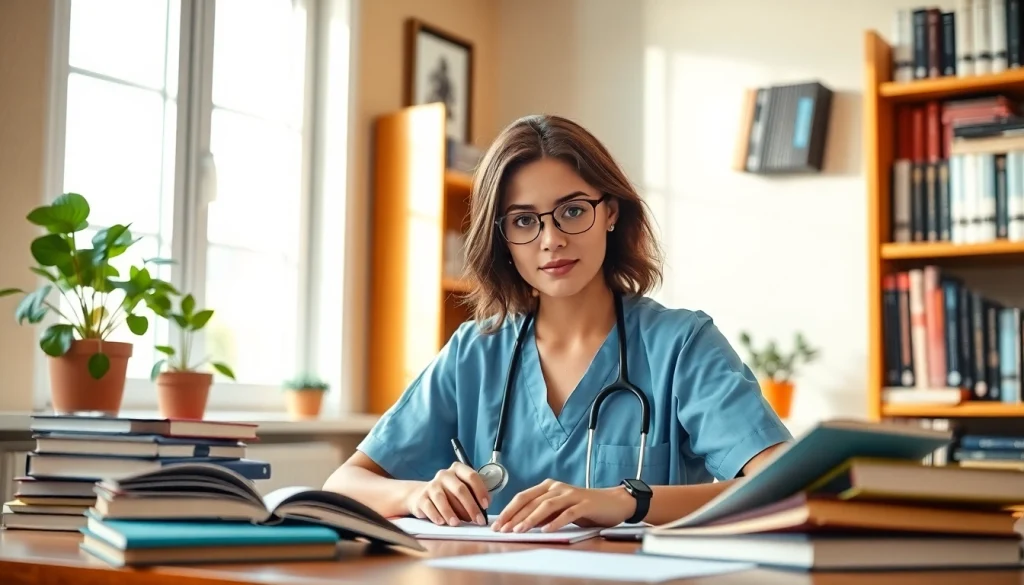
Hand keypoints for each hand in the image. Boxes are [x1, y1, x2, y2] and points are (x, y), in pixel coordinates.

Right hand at [404, 461, 489, 526]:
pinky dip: (436, 515)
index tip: (486, 506)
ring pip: (443, 499)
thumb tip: (484, 508)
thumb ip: (474, 494)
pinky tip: (442, 522)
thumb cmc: (449, 494)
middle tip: (478, 520)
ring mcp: (432, 485)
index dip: (481, 491)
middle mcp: (444, 475)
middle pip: (460, 489)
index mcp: (457, 469)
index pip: (472, 476)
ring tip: (458, 524)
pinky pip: (429, 507)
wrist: (423, 495)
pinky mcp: (422, 497)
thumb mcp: (463, 489)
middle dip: (471, 507)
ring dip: (452, 513)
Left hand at [492, 479, 634, 532]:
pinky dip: (555, 522)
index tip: (497, 525)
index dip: (509, 510)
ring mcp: (571, 494)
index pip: (523, 497)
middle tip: (503, 529)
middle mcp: (557, 487)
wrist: (613, 502)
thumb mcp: (558, 510)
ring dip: (531, 518)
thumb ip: (541, 514)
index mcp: (548, 487)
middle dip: (514, 516)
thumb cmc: (583, 507)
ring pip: (546, 505)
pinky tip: (546, 531)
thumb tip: (519, 523)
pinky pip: (567, 513)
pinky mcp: (584, 504)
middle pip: (531, 501)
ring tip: (519, 530)